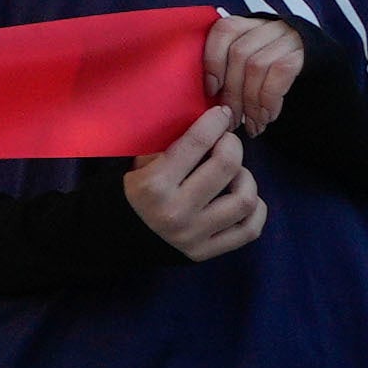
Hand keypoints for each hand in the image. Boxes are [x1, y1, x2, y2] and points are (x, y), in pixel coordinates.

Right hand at [119, 116, 265, 259]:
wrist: (112, 239)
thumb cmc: (129, 194)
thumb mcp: (140, 164)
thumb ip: (171, 147)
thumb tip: (209, 125)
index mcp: (154, 184)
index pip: (197, 142)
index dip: (215, 121)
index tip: (221, 114)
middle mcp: (176, 211)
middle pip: (227, 165)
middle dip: (232, 144)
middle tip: (226, 142)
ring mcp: (193, 235)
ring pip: (244, 199)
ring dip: (246, 178)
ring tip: (235, 174)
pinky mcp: (205, 253)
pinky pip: (249, 230)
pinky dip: (256, 209)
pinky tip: (244, 197)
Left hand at [198, 13, 308, 131]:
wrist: (318, 73)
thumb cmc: (270, 77)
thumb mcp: (247, 68)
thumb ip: (228, 71)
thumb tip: (207, 96)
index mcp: (247, 25)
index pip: (223, 30)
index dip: (213, 60)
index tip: (211, 91)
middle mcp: (267, 26)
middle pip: (239, 54)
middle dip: (232, 93)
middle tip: (232, 121)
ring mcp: (288, 37)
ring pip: (257, 65)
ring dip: (251, 102)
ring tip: (252, 124)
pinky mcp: (304, 54)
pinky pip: (280, 73)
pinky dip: (269, 99)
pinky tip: (268, 117)